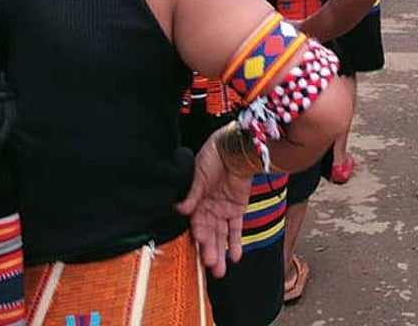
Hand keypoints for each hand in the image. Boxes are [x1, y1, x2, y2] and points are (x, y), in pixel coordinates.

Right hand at [175, 137, 252, 278]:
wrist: (235, 147)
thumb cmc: (213, 156)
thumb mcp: (199, 174)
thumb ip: (193, 193)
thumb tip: (180, 208)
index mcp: (194, 201)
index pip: (195, 222)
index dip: (199, 233)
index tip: (201, 243)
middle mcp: (207, 209)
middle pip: (208, 234)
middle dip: (209, 250)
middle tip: (211, 267)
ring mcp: (222, 210)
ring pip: (221, 236)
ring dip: (221, 252)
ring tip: (220, 271)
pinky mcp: (237, 209)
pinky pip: (236, 229)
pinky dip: (236, 242)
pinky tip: (236, 257)